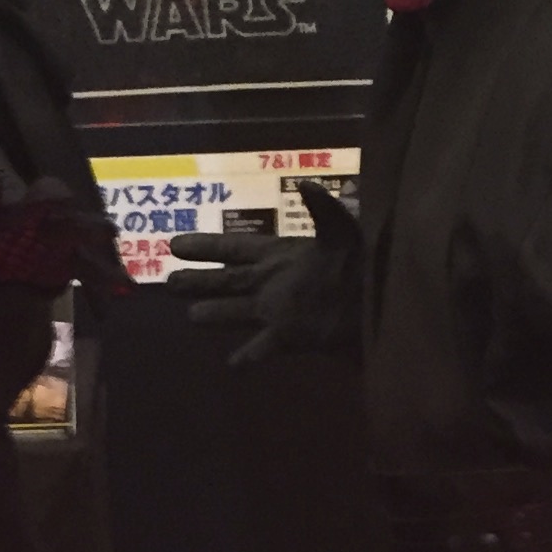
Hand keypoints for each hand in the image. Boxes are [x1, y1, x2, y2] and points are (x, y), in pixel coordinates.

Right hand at [157, 182, 363, 362]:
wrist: (383, 298)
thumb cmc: (364, 260)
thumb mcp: (344, 228)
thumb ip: (323, 208)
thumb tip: (305, 184)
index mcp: (280, 254)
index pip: (234, 248)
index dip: (206, 246)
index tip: (175, 243)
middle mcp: (272, 282)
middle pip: (227, 280)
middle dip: (199, 280)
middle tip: (168, 282)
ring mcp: (278, 310)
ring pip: (236, 312)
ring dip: (214, 314)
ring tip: (191, 317)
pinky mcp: (290, 336)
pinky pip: (261, 348)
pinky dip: (246, 358)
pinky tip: (230, 367)